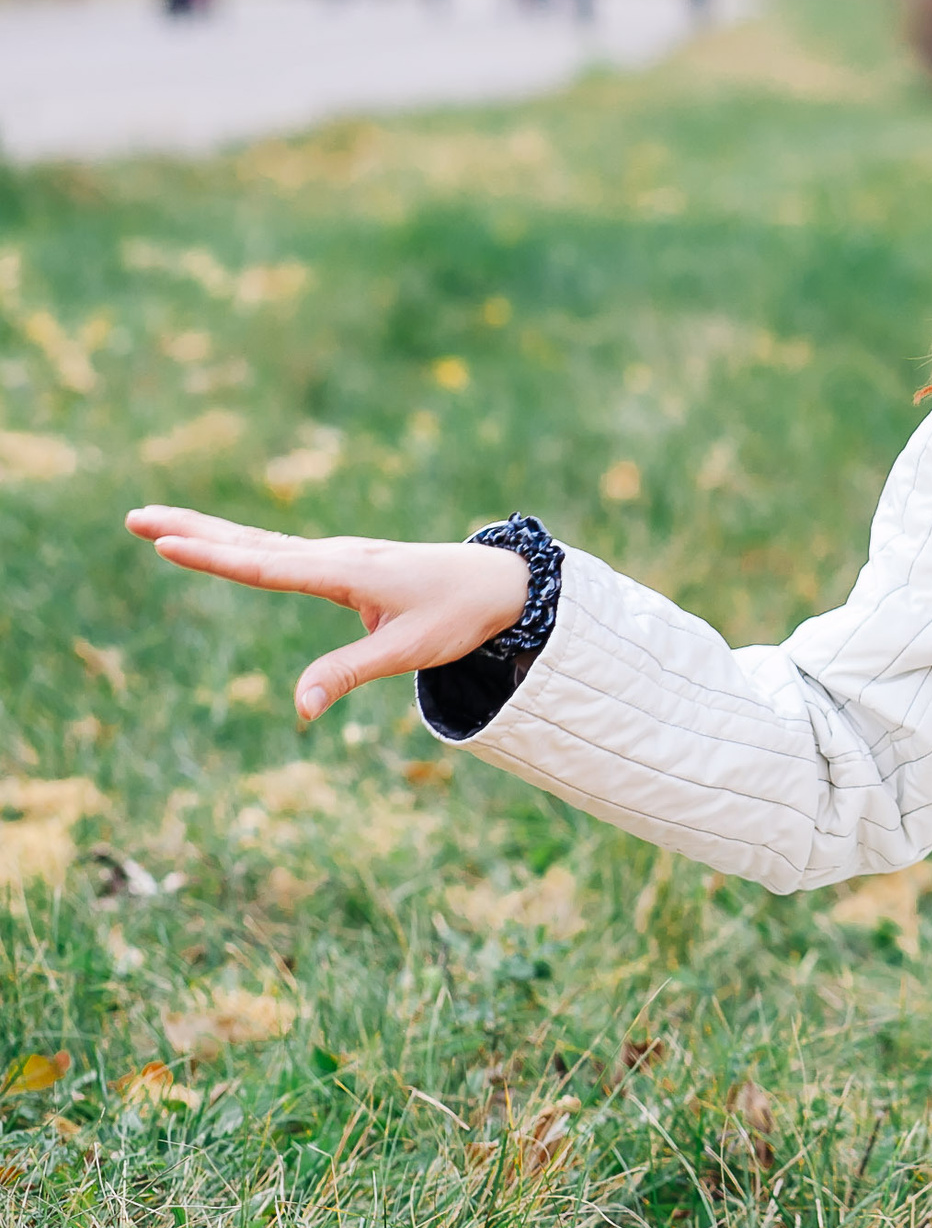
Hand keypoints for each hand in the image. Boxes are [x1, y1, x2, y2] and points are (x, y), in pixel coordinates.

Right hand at [126, 506, 531, 720]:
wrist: (502, 582)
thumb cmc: (458, 615)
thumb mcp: (408, 651)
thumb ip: (348, 675)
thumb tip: (297, 709)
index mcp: (347, 571)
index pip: (267, 565)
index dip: (214, 557)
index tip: (165, 543)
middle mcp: (336, 555)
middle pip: (251, 542)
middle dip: (192, 531)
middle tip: (134, 518)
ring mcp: (338, 556)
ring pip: (260, 542)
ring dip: (207, 531)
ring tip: (153, 522)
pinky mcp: (342, 564)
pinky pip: (279, 550)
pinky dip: (240, 543)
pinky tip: (218, 540)